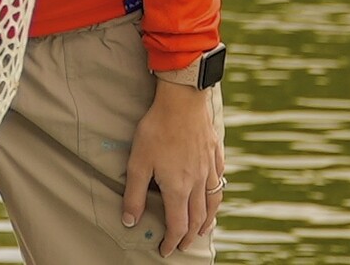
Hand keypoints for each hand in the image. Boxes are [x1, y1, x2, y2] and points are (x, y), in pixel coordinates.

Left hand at [123, 80, 222, 254]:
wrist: (182, 100)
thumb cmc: (157, 129)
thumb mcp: (138, 162)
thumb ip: (135, 194)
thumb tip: (130, 221)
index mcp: (178, 188)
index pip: (177, 225)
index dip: (171, 241)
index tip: (165, 250)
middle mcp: (197, 183)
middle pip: (197, 219)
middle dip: (188, 236)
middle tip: (181, 245)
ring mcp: (209, 168)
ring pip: (212, 203)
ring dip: (206, 221)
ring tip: (202, 230)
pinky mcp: (215, 154)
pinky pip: (219, 181)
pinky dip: (216, 195)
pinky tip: (213, 194)